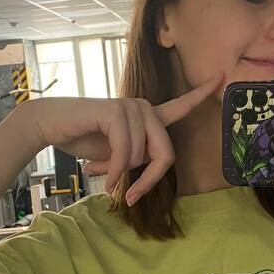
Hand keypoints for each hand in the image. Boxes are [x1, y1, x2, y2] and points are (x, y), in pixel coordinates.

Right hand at [18, 74, 222, 205]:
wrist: (50, 126)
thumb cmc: (82, 139)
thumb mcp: (115, 155)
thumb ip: (133, 160)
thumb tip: (135, 178)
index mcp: (148, 115)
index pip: (180, 105)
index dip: (202, 94)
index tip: (222, 78)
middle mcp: (144, 107)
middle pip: (165, 154)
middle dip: (148, 180)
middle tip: (129, 195)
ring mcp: (131, 107)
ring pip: (141, 156)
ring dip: (120, 171)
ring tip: (100, 170)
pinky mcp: (116, 112)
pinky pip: (125, 151)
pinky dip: (112, 169)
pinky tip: (97, 172)